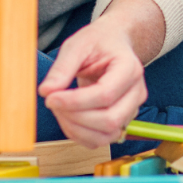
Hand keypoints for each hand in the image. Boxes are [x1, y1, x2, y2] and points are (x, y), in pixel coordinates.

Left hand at [39, 17, 148, 146]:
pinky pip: (101, 140)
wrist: (114, 43)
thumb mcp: (77, 45)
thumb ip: (62, 68)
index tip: (50, 98)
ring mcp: (132, 109)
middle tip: (53, 102)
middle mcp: (136, 92)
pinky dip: (80, 135)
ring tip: (59, 110)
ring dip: (76, 129)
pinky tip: (67, 118)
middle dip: (75, 117)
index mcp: (130, 68)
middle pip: (109, 120)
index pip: (105, 94)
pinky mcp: (122, 121)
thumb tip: (46, 91)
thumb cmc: (98, 42)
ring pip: (106, 135)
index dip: (75, 101)